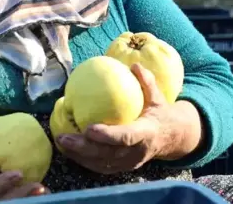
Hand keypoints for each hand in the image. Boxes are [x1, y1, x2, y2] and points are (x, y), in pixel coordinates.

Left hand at [56, 63, 200, 174]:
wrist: (173, 139)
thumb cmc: (161, 114)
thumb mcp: (159, 97)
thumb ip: (147, 82)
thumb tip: (134, 65)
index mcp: (147, 134)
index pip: (126, 137)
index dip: (107, 135)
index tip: (89, 128)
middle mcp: (137, 152)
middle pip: (108, 154)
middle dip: (84, 148)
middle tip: (63, 137)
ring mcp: (129, 163)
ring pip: (101, 163)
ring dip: (78, 155)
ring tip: (60, 142)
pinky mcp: (122, 167)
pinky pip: (100, 166)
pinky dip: (83, 159)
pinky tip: (67, 149)